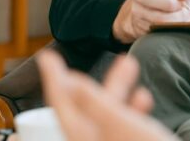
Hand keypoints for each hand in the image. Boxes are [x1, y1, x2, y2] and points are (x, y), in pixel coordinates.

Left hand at [37, 49, 174, 140]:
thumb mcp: (119, 123)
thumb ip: (94, 102)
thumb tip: (69, 82)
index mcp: (82, 137)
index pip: (62, 103)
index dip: (54, 78)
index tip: (47, 57)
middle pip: (83, 108)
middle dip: (91, 80)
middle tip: (89, 59)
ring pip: (105, 115)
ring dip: (116, 89)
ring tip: (130, 64)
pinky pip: (121, 126)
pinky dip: (129, 109)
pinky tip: (143, 98)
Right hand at [113, 0, 189, 43]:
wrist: (152, 18)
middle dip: (169, 3)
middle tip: (180, 5)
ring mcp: (137, 13)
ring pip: (157, 18)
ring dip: (177, 18)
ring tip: (185, 15)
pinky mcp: (142, 29)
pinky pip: (161, 30)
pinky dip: (175, 27)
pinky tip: (180, 23)